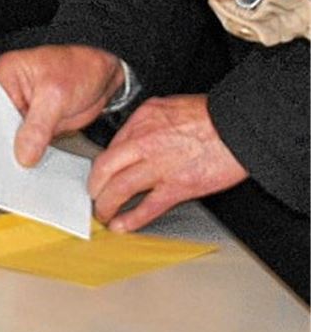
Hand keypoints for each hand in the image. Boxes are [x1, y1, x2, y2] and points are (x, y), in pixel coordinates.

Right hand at [0, 45, 124, 166]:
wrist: (105, 73)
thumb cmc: (80, 67)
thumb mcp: (56, 95)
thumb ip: (37, 126)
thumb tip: (23, 155)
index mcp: (5, 76)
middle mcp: (10, 94)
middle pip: (0, 127)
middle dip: (6, 148)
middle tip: (11, 168)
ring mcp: (24, 111)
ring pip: (15, 140)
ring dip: (21, 155)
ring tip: (24, 173)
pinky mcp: (38, 125)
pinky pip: (31, 145)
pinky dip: (35, 156)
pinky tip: (37, 167)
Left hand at [88, 95, 247, 229]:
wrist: (238, 128)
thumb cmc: (210, 116)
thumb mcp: (167, 106)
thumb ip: (146, 122)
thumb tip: (134, 137)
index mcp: (142, 120)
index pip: (110, 146)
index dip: (103, 164)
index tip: (101, 174)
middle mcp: (144, 142)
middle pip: (104, 168)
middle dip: (94, 187)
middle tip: (93, 196)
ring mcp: (159, 166)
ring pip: (119, 189)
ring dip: (107, 205)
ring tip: (103, 214)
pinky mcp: (178, 187)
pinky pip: (148, 207)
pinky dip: (131, 219)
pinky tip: (122, 226)